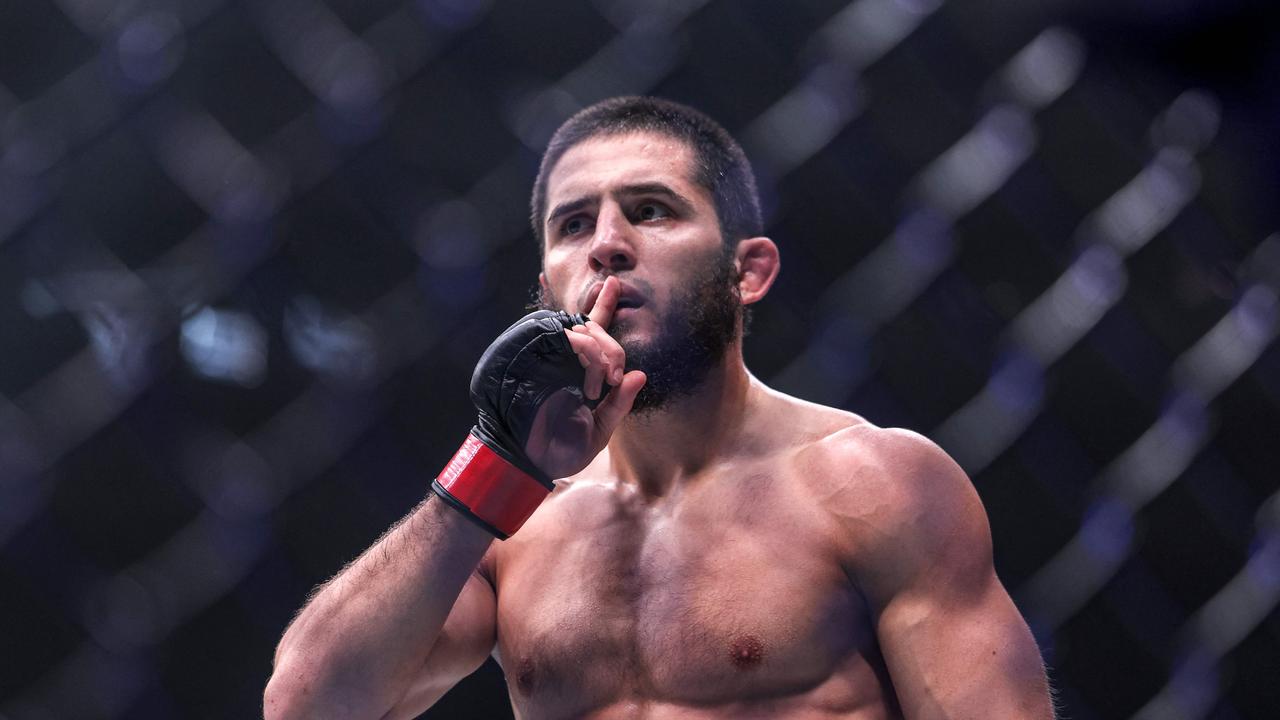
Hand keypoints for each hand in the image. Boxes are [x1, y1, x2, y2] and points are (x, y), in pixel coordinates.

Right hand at [524, 277, 645, 478]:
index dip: (605, 306)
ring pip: (582, 332)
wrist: (533, 463)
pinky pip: (566, 339)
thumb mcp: (601, 428)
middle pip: (592, 329)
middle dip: (612, 348)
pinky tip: (592, 377)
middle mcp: (566, 361)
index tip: (613, 283)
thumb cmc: (564, 449)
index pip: (595, 332)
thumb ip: (620, 403)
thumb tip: (640, 375)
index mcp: (582, 372)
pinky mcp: (538, 359)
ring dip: (600, 352)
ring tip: (603, 382)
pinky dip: (587, 352)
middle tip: (614, 379)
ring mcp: (551, 359)